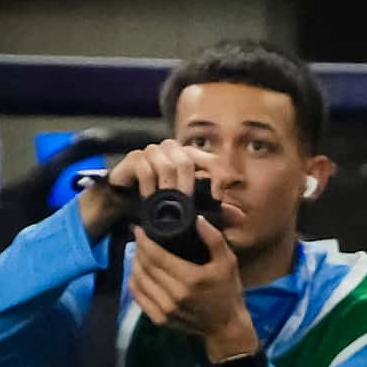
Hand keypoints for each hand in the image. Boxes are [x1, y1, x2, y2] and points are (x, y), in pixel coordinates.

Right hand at [77, 139, 219, 238]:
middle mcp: (174, 150)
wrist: (125, 202)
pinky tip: (149, 199)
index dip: (217, 176)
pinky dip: (149, 186)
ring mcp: (153, 152)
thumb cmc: (161, 204)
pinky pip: (145, 168)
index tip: (217, 198)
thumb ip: (216, 212)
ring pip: (168, 164)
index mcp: (191, 158)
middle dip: (189, 186)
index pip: (211, 159)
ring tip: (168, 206)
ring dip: (169, 188)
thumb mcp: (191, 210)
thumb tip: (240, 216)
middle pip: (187, 160)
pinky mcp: (135, 158)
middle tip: (188, 206)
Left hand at [127, 216, 251, 352]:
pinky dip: (134, 283)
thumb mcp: (228, 262)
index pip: (157, 256)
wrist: (226, 327)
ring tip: (138, 251)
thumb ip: (214, 239)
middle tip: (139, 237)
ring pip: (139, 281)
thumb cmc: (227, 291)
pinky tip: (137, 273)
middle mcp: (174, 296)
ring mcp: (165, 310)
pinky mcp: (160, 320)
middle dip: (139, 249)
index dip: (144, 240)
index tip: (139, 228)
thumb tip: (197, 219)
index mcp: (189, 279)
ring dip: (135, 263)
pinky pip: (139, 297)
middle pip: (145, 267)